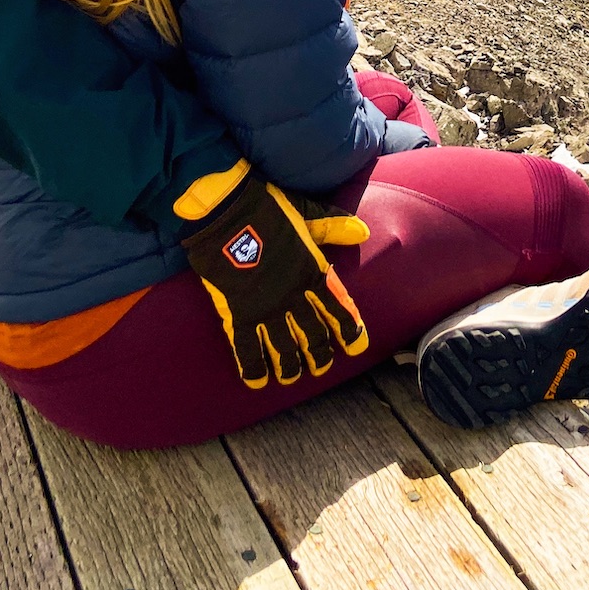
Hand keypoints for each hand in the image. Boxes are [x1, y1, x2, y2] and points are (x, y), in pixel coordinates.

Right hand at [176, 161, 369, 386]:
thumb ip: (333, 226)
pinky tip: (258, 380)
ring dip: (290, 367)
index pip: (338, 308)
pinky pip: (247, 349)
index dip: (349, 329)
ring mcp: (266, 308)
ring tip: (291, 377)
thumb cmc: (266, 208)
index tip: (355, 346)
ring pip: (284, 349)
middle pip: (313, 335)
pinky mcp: (238, 313)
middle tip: (320, 367)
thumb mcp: (306, 214)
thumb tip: (362, 231)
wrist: (226, 212)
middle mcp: (293, 296)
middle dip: (319, 354)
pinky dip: (253, 367)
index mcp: (312, 272)